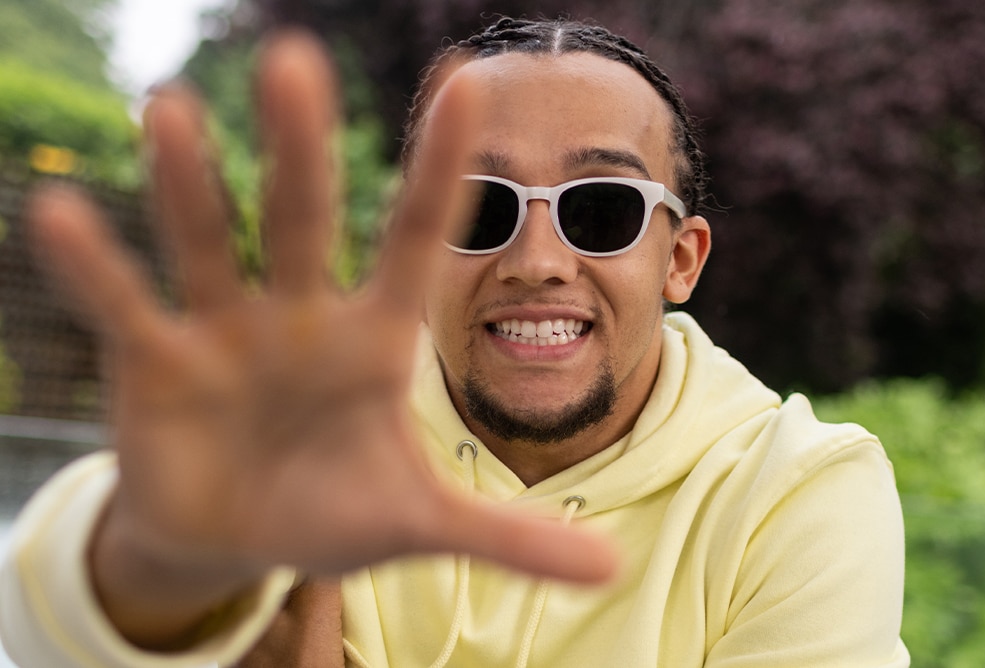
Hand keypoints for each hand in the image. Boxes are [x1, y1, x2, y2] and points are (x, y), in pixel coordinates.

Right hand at [28, 31, 615, 646]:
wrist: (243, 535)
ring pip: (207, 245)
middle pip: (302, 220)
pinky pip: (124, 306)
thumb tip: (609, 566)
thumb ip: (510, 534)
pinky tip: (63, 213)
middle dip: (299, 149)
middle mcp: (300, 316)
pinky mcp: (155, 363)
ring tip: (166, 109)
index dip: (443, 168)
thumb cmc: (337, 508)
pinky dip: (94, 268)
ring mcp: (224, 333)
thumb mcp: (423, 520)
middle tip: (293, 59)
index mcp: (374, 339)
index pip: (418, 238)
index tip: (471, 80)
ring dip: (187, 185)